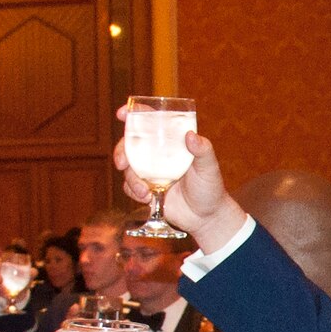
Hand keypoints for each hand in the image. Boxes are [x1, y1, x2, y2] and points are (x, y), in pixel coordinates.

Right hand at [112, 106, 248, 250]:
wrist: (206, 218)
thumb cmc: (210, 188)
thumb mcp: (209, 168)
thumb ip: (203, 151)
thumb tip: (190, 135)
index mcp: (172, 143)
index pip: (150, 122)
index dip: (134, 114)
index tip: (123, 114)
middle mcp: (157, 155)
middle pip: (130, 144)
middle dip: (120, 151)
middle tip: (122, 163)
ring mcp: (149, 172)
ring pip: (127, 168)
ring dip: (131, 179)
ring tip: (145, 192)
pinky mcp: (145, 189)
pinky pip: (129, 187)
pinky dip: (134, 192)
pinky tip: (148, 198)